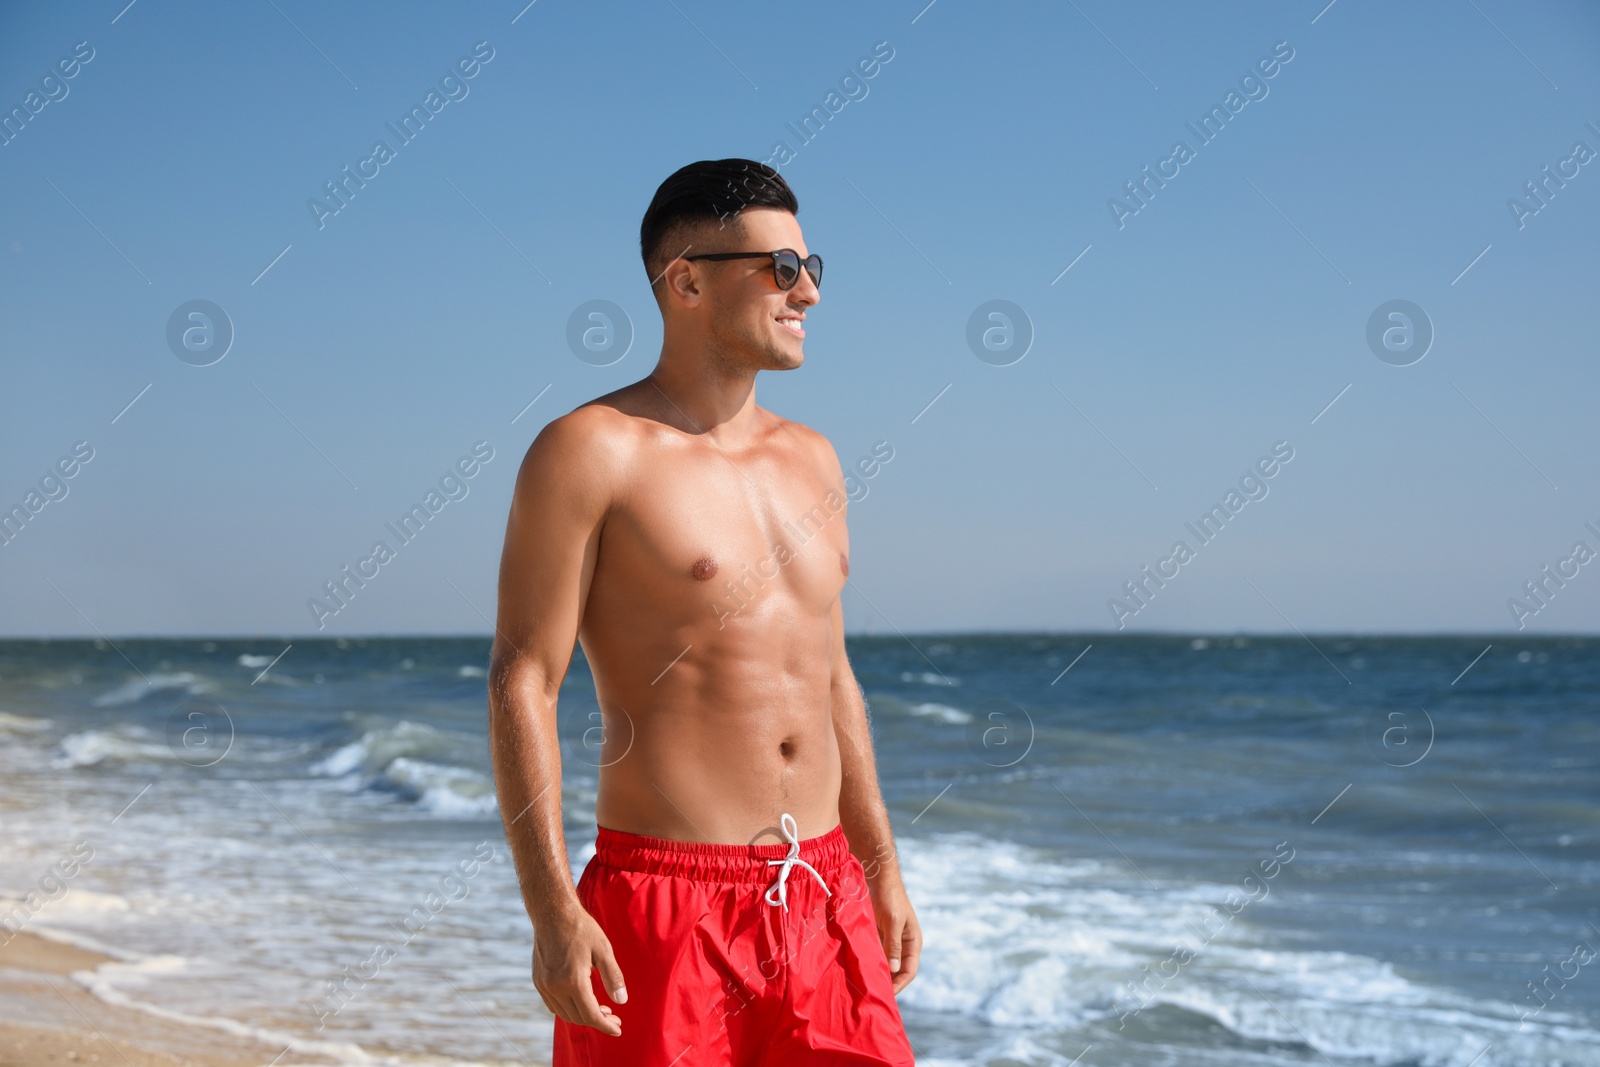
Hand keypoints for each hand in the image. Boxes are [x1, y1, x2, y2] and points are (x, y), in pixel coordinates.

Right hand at [532, 903, 626, 1035]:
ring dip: (583, 1016)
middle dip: (597, 1021)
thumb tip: (621, 1001)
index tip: (618, 1029)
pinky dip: (568, 1009)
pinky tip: (581, 1001)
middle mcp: (555, 986)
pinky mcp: (538, 981)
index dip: (606, 1026)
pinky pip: (554, 1005)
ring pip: (565, 1014)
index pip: (591, 1014)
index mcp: (573, 980)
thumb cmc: (581, 928)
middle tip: (614, 1016)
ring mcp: (544, 985)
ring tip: (600, 1009)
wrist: (553, 913)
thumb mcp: (604, 950)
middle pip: (578, 1017)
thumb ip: (613, 977)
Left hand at [869, 878, 920, 993]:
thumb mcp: (893, 921)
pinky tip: (858, 968)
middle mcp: (903, 943)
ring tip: (864, 986)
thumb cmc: (889, 896)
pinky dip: (869, 961)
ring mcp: (889, 939)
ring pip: (885, 962)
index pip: (909, 971)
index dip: (899, 985)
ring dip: (877, 972)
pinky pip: (875, 952)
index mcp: (913, 941)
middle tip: (872, 995)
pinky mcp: (877, 933)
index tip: (886, 996)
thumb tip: (894, 970)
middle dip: (888, 982)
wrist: (878, 875)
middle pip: (897, 970)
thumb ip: (893, 945)